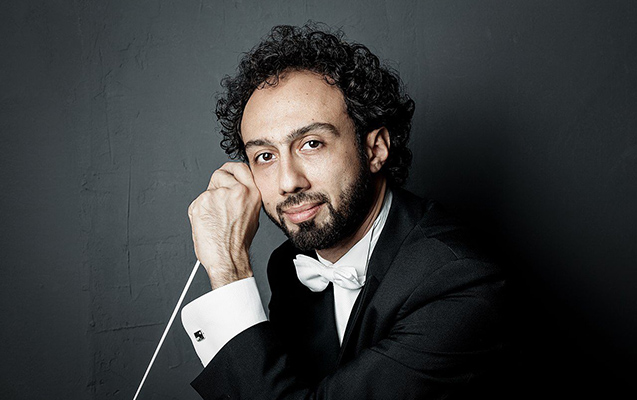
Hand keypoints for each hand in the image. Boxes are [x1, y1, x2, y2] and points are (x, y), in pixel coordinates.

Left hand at [188, 162, 261, 289]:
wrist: (227, 257)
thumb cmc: (238, 242)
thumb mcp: (253, 214)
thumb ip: (244, 197)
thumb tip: (233, 188)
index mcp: (251, 193)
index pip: (239, 167)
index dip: (230, 170)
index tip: (227, 172)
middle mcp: (235, 191)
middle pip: (219, 174)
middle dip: (217, 185)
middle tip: (217, 200)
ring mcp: (217, 195)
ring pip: (207, 190)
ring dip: (208, 201)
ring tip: (215, 219)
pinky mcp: (201, 202)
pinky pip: (198, 202)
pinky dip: (200, 211)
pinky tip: (207, 223)